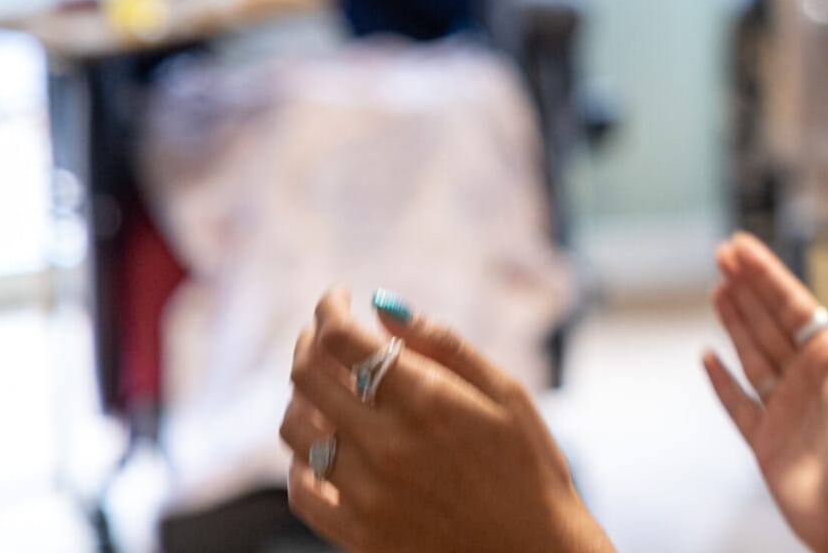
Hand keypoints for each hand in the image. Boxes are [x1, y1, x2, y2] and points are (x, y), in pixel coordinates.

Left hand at [281, 290, 611, 552]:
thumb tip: (383, 306)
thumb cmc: (530, 468)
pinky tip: (326, 446)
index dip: (330, 308)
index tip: (337, 298)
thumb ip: (444, 345)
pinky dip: (302, 461)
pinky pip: (302, 490)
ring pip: (296, 430)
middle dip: (311, 342)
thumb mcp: (506, 394)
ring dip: (302, 396)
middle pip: (308, 378)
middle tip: (324, 334)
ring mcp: (366, 494)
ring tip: (326, 387)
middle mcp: (386, 446)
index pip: (343, 340)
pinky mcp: (357, 534)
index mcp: (427, 402)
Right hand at [705, 235, 827, 552]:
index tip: (740, 246)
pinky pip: (738, 403)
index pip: (793, 304)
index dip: (765, 273)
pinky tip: (706, 355)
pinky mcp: (765, 441)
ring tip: (717, 287)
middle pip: (769, 322)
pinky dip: (721, 380)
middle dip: (747, 287)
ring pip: (752, 353)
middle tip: (722, 254)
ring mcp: (784, 408)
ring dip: (734, 320)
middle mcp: (807, 378)